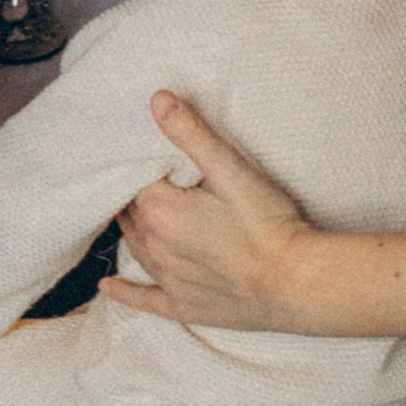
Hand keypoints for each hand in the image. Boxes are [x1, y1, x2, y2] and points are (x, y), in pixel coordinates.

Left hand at [101, 93, 316, 331]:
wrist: (296, 283)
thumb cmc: (267, 222)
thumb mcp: (230, 168)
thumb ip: (191, 132)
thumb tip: (156, 100)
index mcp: (160, 211)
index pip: (134, 180)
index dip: (142, 164)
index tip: (148, 152)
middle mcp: (155, 248)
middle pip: (132, 213)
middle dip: (135, 194)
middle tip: (142, 177)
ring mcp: (169, 280)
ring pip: (135, 247)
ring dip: (132, 228)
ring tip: (127, 211)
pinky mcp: (184, 306)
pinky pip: (145, 300)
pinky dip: (126, 293)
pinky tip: (109, 289)